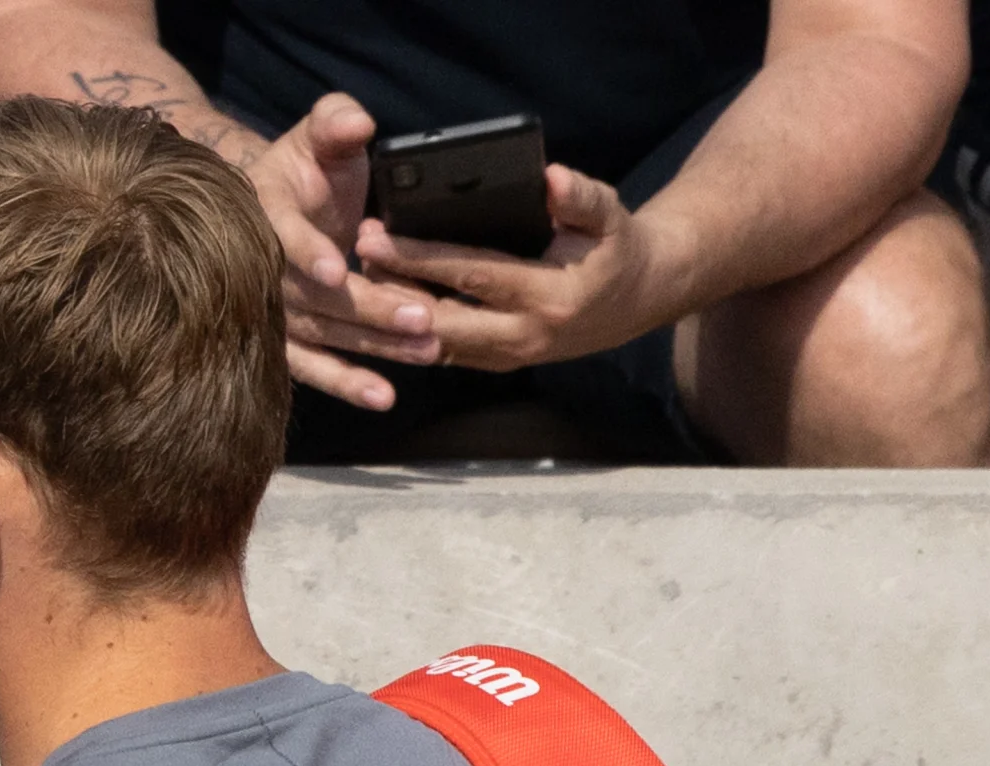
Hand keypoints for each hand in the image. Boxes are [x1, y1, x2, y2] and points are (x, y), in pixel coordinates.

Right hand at [244, 93, 441, 409]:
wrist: (269, 208)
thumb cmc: (304, 169)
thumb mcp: (319, 135)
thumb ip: (335, 121)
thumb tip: (357, 122)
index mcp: (264, 213)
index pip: (281, 236)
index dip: (306, 252)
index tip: (336, 267)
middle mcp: (261, 270)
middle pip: (315, 297)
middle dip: (370, 309)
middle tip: (422, 317)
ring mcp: (272, 311)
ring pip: (322, 334)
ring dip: (373, 348)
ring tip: (426, 350)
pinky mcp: (288, 341)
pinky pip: (314, 367)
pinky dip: (347, 383)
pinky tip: (385, 397)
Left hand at [360, 164, 661, 374]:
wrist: (638, 298)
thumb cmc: (618, 248)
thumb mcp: (610, 215)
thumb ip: (581, 197)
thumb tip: (551, 178)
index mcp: (548, 298)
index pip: (471, 275)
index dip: (419, 257)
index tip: (376, 235)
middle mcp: (522, 337)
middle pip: (437, 319)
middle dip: (390, 292)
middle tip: (350, 258)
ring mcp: (506, 357)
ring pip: (433, 343)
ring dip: (392, 316)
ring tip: (355, 277)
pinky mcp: (495, 362)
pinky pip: (442, 350)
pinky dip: (409, 329)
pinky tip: (380, 300)